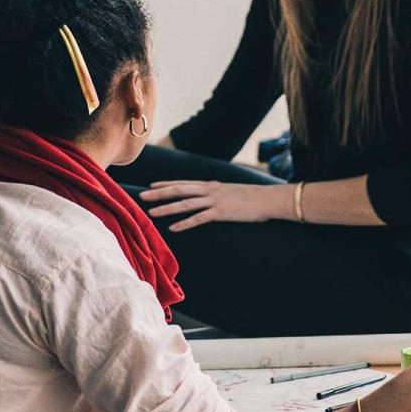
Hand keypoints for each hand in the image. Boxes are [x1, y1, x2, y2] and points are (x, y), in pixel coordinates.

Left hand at [140, 181, 291, 231]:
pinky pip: (198, 219)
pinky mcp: (221, 213)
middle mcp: (209, 190)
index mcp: (211, 185)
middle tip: (142, 196)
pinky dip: (184, 223)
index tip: (151, 186)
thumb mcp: (232, 192)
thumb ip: (218, 194)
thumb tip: (211, 198)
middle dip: (159, 193)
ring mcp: (214, 201)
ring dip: (167, 208)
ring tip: (152, 212)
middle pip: (179, 190)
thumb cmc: (252, 198)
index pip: (184, 183)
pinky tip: (173, 228)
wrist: (268, 199)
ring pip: (185, 204)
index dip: (166, 184)